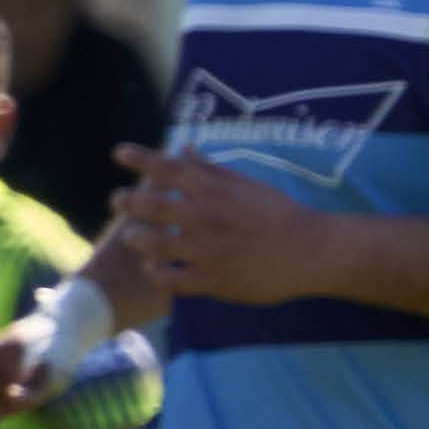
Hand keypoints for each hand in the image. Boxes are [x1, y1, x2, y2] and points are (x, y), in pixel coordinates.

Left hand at [110, 145, 337, 306]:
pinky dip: (156, 273)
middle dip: (126, 201)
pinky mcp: (211, 280)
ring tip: (132, 235)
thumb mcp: (247, 184)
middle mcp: (205, 217)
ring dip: (135, 237)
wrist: (311, 251)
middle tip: (116, 200)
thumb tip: (182, 148)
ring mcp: (206, 250)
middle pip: (150, 206)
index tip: (119, 153)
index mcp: (214, 190)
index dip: (140, 158)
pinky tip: (154, 267)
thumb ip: (210, 169)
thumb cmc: (280, 214)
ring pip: (153, 244)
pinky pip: (169, 280)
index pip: (168, 168)